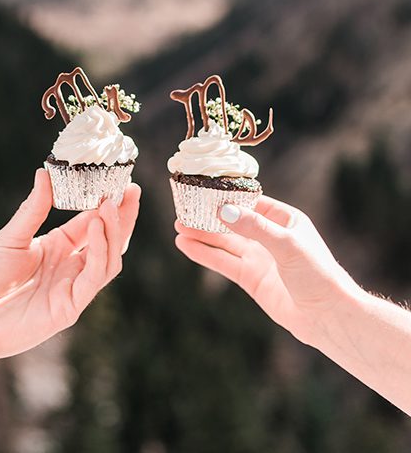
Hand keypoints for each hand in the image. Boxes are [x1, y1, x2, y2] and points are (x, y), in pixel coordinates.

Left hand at [0, 169, 140, 361]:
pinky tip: (95, 228)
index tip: (122, 182)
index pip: (91, 224)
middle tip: (132, 191)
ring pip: (107, 261)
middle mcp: (69, 267)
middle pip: (107, 242)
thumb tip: (45, 173)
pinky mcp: (69, 308)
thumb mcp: (10, 237)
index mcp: (57, 248)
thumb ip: (33, 209)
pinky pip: (93, 280)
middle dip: (122, 218)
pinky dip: (99, 254)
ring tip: (111, 205)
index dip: (107, 206)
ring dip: (113, 233)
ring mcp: (71, 288)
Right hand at [173, 196, 362, 346]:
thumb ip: (255, 227)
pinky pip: (223, 262)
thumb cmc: (318, 275)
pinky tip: (186, 246)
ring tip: (178, 227)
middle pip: (233, 221)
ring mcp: (259, 258)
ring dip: (202, 234)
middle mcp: (269, 236)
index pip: (250, 201)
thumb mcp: (288, 245)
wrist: (328, 317)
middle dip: (209, 215)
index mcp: (284, 220)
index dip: (227, 195)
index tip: (203, 189)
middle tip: (183, 208)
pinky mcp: (251, 278)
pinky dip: (204, 254)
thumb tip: (223, 211)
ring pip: (224, 242)